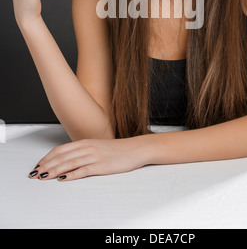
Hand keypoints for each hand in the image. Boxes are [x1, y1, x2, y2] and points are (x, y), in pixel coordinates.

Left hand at [28, 137, 146, 180]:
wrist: (136, 149)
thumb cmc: (117, 150)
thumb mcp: (97, 147)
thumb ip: (83, 152)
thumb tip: (69, 160)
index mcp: (85, 142)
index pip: (60, 149)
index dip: (47, 158)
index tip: (38, 165)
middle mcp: (87, 147)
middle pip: (61, 157)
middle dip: (46, 166)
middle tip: (35, 174)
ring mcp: (94, 156)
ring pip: (69, 163)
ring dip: (54, 171)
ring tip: (44, 177)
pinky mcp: (101, 165)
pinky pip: (83, 170)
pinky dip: (72, 175)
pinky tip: (64, 179)